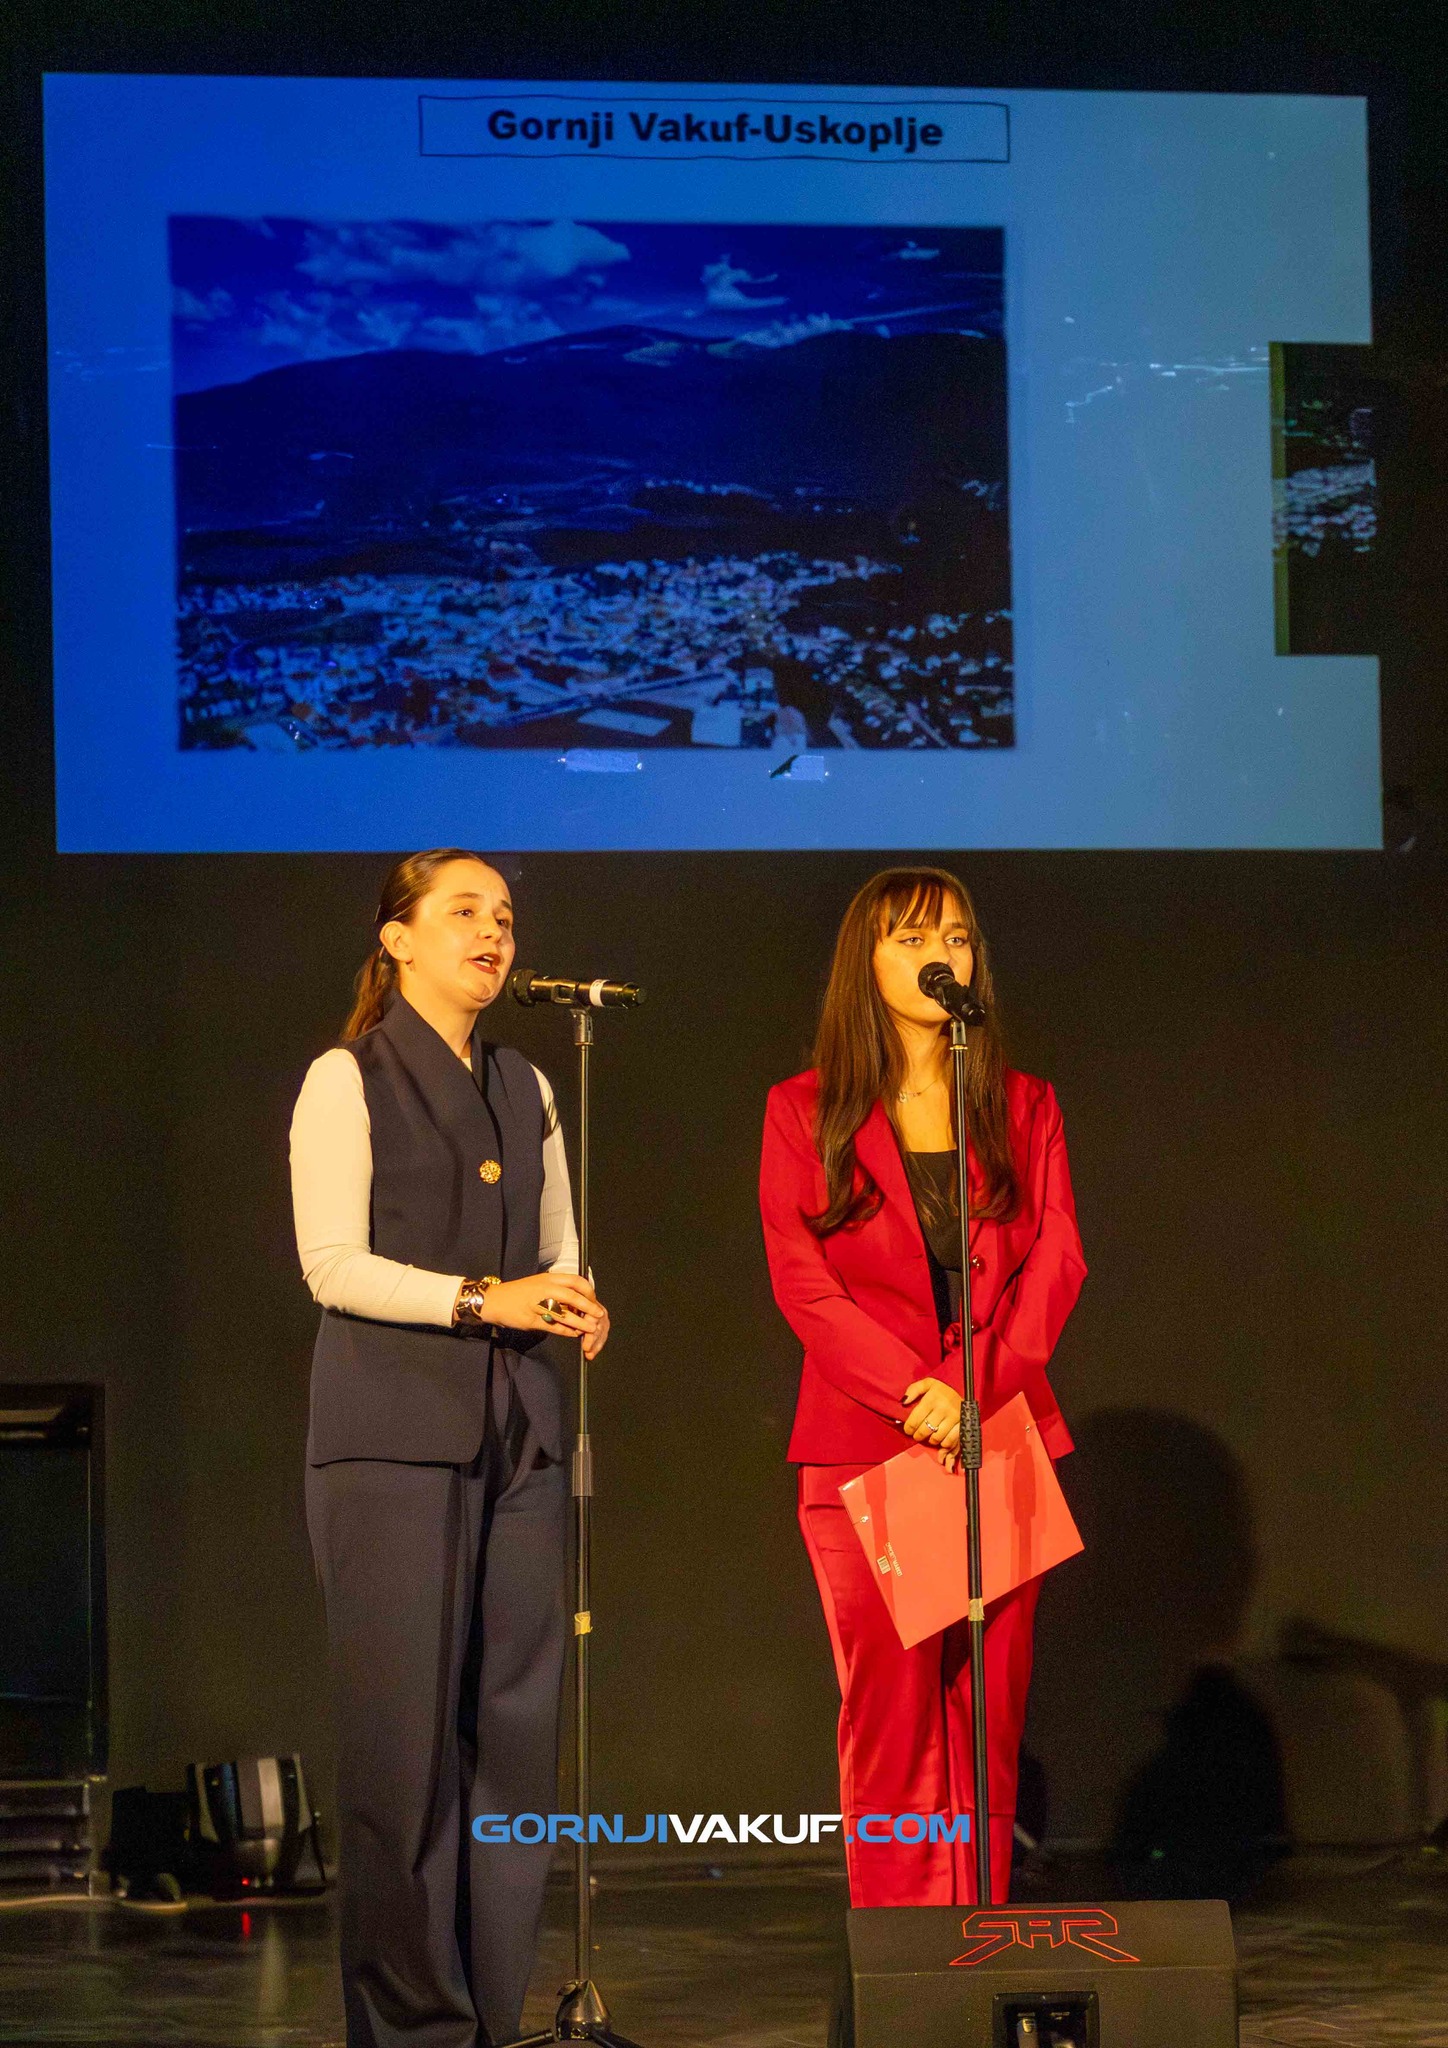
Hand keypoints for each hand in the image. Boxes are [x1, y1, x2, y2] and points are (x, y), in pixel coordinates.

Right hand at [474, 1273, 606, 1349]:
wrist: (494, 1300)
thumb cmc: (518, 1292)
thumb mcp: (539, 1284)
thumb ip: (556, 1290)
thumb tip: (577, 1300)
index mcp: (548, 1279)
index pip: (576, 1281)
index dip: (588, 1291)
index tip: (594, 1299)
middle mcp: (544, 1289)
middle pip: (573, 1296)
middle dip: (589, 1307)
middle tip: (598, 1315)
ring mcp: (537, 1304)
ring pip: (565, 1314)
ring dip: (580, 1322)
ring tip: (590, 1328)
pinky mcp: (531, 1319)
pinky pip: (553, 1326)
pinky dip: (566, 1331)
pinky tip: (573, 1334)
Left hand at [902, 1376, 961, 1464]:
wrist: (966, 1394)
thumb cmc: (942, 1392)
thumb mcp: (927, 1384)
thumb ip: (913, 1389)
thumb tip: (903, 1402)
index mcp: (932, 1398)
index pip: (915, 1420)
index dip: (909, 1428)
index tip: (908, 1429)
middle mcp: (943, 1408)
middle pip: (924, 1430)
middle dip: (918, 1435)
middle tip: (917, 1435)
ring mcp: (954, 1417)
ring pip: (936, 1437)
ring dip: (930, 1440)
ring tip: (929, 1436)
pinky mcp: (962, 1425)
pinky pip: (949, 1441)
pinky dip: (943, 1443)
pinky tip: (941, 1438)